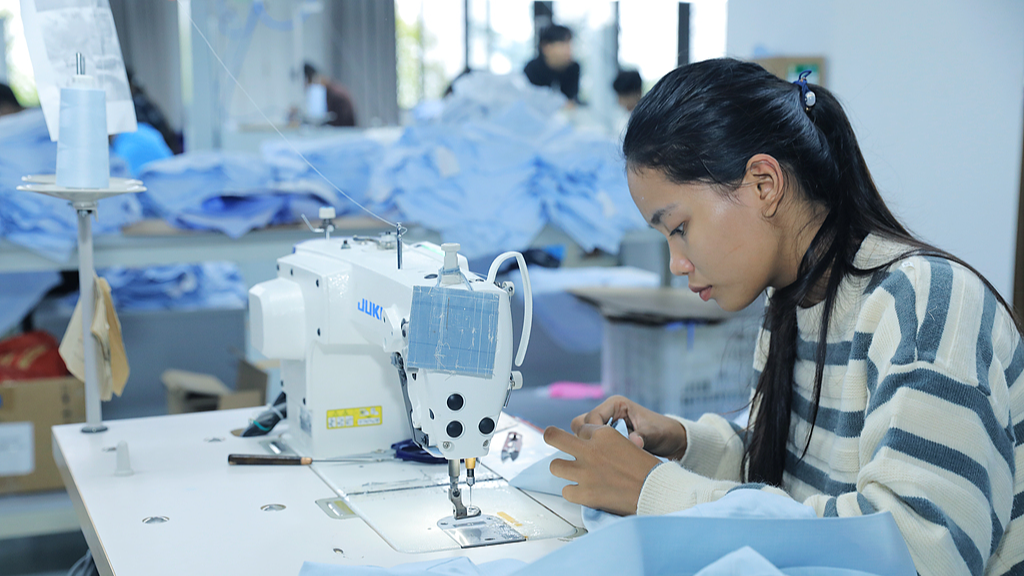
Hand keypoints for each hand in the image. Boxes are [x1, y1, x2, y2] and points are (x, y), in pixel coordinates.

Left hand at [544, 424, 660, 515]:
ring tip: (572, 473)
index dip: (584, 437)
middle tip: (551, 439)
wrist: (656, 490)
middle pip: (553, 436)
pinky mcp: (585, 494)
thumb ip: (605, 441)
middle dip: (550, 436)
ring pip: (555, 466)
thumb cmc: (647, 467)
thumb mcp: (627, 442)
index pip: (580, 428)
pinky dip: (574, 493)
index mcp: (603, 433)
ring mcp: (585, 472)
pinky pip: (566, 491)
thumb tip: (589, 443)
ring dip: (563, 469)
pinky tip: (584, 493)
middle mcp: (590, 450)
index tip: (588, 445)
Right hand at [571, 395, 687, 460]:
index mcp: (616, 405)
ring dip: (588, 446)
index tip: (602, 450)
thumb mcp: (655, 433)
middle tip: (599, 455)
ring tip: (601, 460)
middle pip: (580, 424)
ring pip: (581, 434)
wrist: (672, 441)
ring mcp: (605, 425)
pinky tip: (604, 463)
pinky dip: (593, 451)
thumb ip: (643, 436)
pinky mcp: (605, 437)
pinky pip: (590, 443)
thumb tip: (635, 442)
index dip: (593, 433)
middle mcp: (607, 413)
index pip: (591, 417)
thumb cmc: (664, 432)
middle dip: (585, 439)